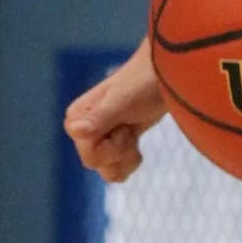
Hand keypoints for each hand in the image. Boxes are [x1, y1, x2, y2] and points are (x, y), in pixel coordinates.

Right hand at [64, 44, 167, 182]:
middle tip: (129, 127)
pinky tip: (137, 144)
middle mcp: (83, 127)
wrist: (167, 73)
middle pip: (97, 165)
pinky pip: (116, 167)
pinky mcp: (116, 140)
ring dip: (125, 158)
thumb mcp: (122, 102)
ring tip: (134, 133)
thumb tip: (74, 131)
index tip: (122, 126)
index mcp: (78, 117)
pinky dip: (129, 161)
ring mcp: (100, 135)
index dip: (110, 148)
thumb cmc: (143, 82)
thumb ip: (99, 118)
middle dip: (119, 152)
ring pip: (106, 169)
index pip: (89, 157)